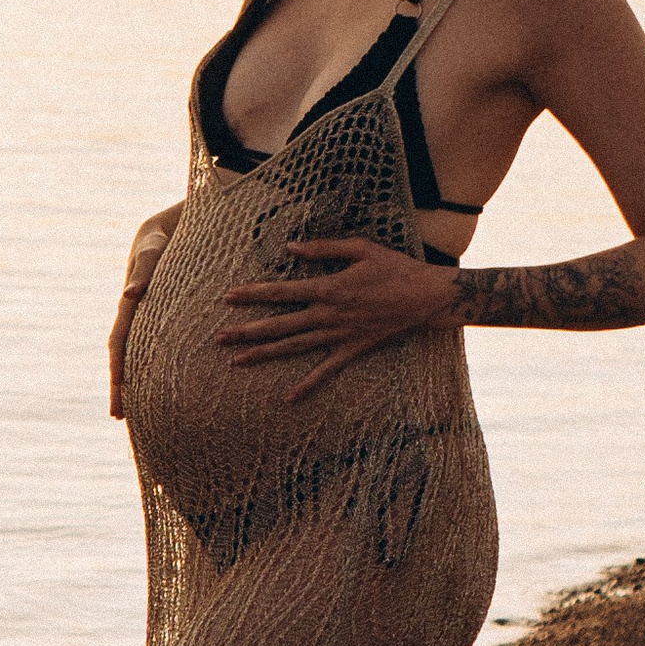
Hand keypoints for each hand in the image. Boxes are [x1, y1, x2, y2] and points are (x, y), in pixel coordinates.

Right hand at [108, 234, 169, 419]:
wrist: (167, 227)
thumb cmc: (162, 236)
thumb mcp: (154, 249)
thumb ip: (145, 269)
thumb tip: (130, 295)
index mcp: (129, 305)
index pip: (119, 344)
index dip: (117, 371)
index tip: (117, 396)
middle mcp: (134, 314)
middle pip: (122, 357)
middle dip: (119, 387)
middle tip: (118, 417)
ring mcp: (144, 316)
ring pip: (135, 355)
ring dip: (132, 381)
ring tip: (133, 410)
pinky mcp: (157, 316)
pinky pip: (151, 346)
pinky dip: (150, 366)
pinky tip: (159, 382)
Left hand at [216, 235, 461, 403]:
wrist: (426, 298)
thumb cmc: (395, 268)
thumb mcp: (361, 248)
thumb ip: (323, 248)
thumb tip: (291, 247)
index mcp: (327, 288)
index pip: (280, 293)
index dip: (252, 295)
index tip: (227, 298)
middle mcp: (328, 315)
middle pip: (279, 325)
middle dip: (246, 331)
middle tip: (218, 338)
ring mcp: (339, 336)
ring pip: (294, 348)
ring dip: (264, 355)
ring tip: (235, 362)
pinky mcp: (353, 350)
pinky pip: (326, 371)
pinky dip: (306, 385)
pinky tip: (287, 398)